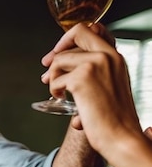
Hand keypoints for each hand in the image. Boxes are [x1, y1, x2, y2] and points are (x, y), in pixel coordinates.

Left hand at [39, 23, 140, 152]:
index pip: (94, 30)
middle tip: (45, 65)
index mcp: (116, 57)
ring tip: (58, 92)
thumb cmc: (113, 117)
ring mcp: (95, 64)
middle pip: (78, 32)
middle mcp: (107, 56)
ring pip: (60, 59)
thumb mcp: (107, 86)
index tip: (59, 51)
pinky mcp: (82, 78)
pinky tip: (61, 99)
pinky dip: (54, 90)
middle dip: (57, 48)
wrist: (121, 136)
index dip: (71, 38)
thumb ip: (94, 72)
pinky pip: (56, 79)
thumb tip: (63, 62)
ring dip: (53, 76)